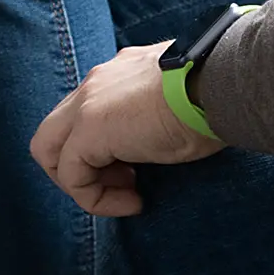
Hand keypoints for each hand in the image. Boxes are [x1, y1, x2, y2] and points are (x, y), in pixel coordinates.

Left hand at [29, 42, 225, 217]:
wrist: (223, 82)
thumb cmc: (219, 93)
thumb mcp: (184, 99)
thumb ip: (160, 110)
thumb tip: (166, 134)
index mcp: (119, 72)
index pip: (86, 113)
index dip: (103, 149)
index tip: (139, 169)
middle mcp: (96, 83)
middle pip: (54, 131)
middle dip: (81, 167)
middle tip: (126, 184)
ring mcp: (87, 103)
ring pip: (50, 151)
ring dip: (85, 184)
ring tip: (130, 196)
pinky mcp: (89, 129)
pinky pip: (71, 175)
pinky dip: (94, 198)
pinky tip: (135, 201)